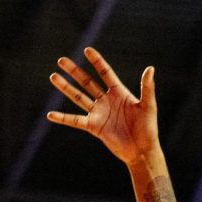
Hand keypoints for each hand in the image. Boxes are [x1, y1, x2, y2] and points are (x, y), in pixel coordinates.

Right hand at [46, 47, 158, 165]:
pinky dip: (63, 118)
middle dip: (74, 71)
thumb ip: (147, 88)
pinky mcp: (94, 127)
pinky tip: (50, 114)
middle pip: (87, 82)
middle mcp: (106, 101)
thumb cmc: (148, 129)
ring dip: (66, 88)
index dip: (96, 62)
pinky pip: (75, 121)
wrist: (142, 151)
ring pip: (78, 97)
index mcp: (119, 93)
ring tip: (53, 77)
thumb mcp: (148, 106)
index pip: (105, 73)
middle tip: (61, 61)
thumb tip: (150, 68)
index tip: (87, 50)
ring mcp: (98, 113)